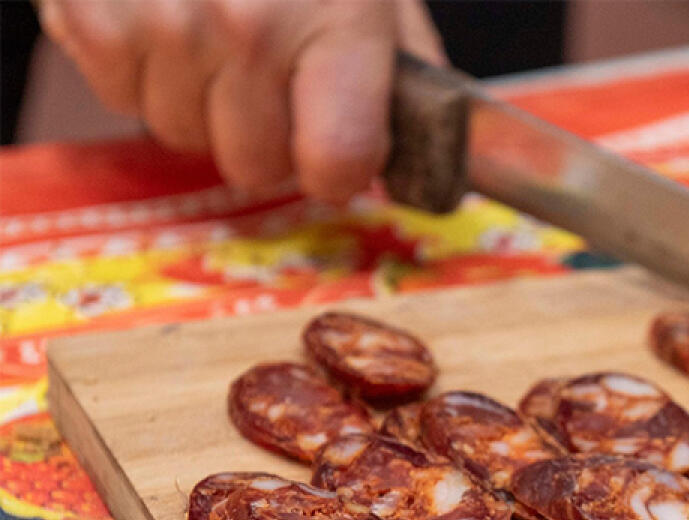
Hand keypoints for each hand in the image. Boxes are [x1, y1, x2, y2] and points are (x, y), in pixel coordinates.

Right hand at [39, 0, 443, 203]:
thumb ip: (404, 70)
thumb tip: (432, 153)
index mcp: (335, 22)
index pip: (337, 164)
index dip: (338, 168)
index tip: (335, 150)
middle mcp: (246, 28)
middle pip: (254, 164)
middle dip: (265, 135)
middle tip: (269, 75)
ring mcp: (161, 23)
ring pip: (183, 134)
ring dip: (201, 100)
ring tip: (212, 30)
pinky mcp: (89, 15)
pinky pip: (122, 96)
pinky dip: (141, 68)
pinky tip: (164, 14)